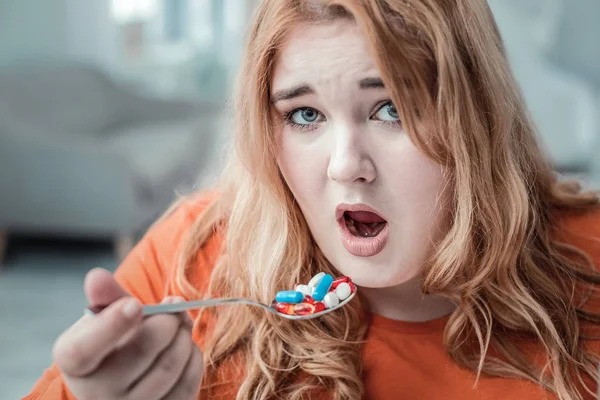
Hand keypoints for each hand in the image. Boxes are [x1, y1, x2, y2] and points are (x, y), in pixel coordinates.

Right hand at [52, 268, 202, 399]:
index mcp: (74, 361)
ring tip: (180, 324)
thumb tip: (97, 277)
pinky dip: (193, 357)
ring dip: (184, 336)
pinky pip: (188, 384)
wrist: (124, 377)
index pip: (84, 349)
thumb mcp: (104, 316)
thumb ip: (106, 296)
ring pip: (170, 367)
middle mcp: (96, 393)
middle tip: (175, 306)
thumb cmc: (113, 339)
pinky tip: (185, 346)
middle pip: (141, 352)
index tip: (135, 304)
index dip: (111, 326)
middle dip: (168, 320)